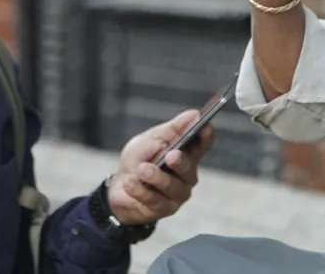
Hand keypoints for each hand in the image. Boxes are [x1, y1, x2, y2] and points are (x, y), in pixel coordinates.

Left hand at [106, 110, 214, 224]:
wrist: (118, 187)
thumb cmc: (139, 159)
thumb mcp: (151, 139)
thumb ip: (173, 129)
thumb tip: (194, 115)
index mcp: (187, 153)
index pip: (203, 144)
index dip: (206, 136)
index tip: (205, 127)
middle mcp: (186, 175)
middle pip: (190, 168)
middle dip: (181, 162)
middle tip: (170, 155)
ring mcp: (177, 194)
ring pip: (172, 187)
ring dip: (156, 177)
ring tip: (141, 169)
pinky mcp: (164, 209)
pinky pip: (155, 201)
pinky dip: (140, 190)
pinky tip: (130, 183)